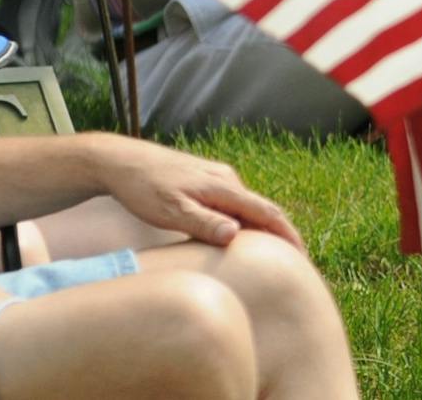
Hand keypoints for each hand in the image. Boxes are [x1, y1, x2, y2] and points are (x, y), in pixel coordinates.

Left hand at [93, 134, 303, 249]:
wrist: (120, 161)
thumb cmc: (142, 188)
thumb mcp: (170, 210)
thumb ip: (203, 223)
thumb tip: (235, 235)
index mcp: (223, 187)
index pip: (266, 212)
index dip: (286, 234)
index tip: (301, 255)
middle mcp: (226, 180)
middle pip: (261, 209)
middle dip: (279, 232)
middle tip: (291, 259)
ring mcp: (216, 178)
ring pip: (246, 206)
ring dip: (259, 227)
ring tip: (267, 252)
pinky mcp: (204, 181)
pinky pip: (232, 203)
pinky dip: (242, 220)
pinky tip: (235, 233)